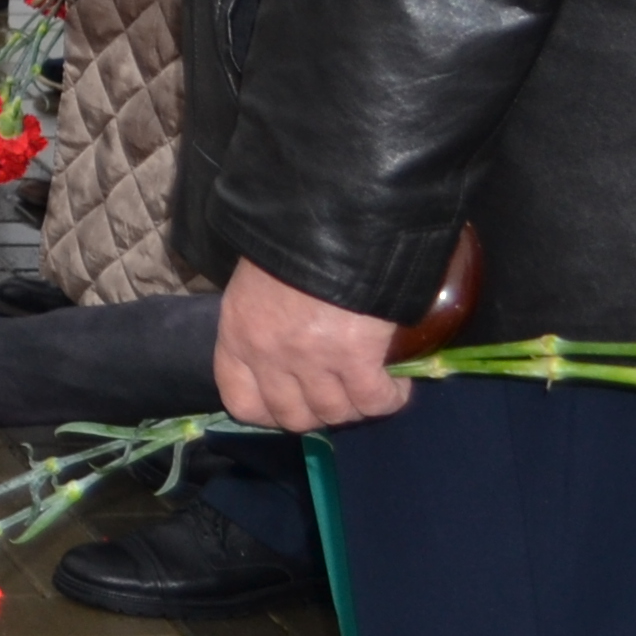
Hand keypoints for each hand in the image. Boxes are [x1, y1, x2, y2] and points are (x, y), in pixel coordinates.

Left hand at [214, 258, 412, 429]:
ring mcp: (310, 359)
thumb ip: (263, 323)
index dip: (270, 413)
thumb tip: (285, 350)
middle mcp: (268, 354)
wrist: (330, 218)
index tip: (293, 403)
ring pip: (336, 413)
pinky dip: (390, 398)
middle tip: (339, 394)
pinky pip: (374, 400)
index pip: (242, 403)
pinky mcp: (354, 356)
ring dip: (356, 407)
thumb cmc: (290, 243)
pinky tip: (398, 383)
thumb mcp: (256, 284)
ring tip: (370, 386)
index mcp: (237, 334)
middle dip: (319, 413)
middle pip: (294, 417)